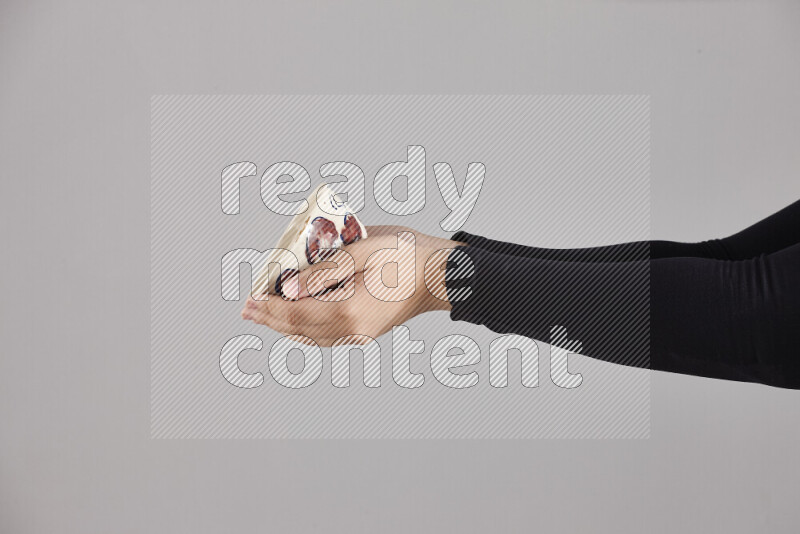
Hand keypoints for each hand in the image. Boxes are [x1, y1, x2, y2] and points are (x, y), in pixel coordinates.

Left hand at [241, 226, 464, 345]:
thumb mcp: (364, 250)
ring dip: (284, 325)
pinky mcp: (365, 333)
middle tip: (247, 309)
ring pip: (310, 336)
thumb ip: (324, 269)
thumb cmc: (407, 255)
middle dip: (270, 317)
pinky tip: (295, 321)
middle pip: (298, 328)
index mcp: (348, 309)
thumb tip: (289, 287)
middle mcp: (351, 329)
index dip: (270, 304)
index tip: (250, 296)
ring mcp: (359, 335)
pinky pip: (325, 337)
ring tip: (263, 314)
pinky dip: (304, 330)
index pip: (295, 311)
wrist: (440, 275)